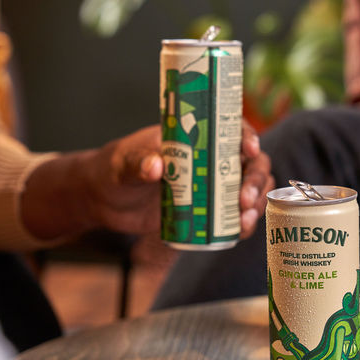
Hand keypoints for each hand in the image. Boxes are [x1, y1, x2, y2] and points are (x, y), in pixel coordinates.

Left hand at [22, 122, 272, 240]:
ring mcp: (211, 185)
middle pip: (249, 162)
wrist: (104, 201)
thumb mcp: (123, 164)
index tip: (249, 150)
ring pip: (248, 188)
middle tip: (243, 200)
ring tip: (245, 220)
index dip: (247, 136)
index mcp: (194, 136)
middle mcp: (210, 158)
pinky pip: (235, 214)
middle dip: (255, 180)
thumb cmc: (113, 170)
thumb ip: (138, 162)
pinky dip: (245, 221)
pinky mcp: (207, 210)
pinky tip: (242, 231)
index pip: (230, 129)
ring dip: (256, 202)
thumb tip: (155, 166)